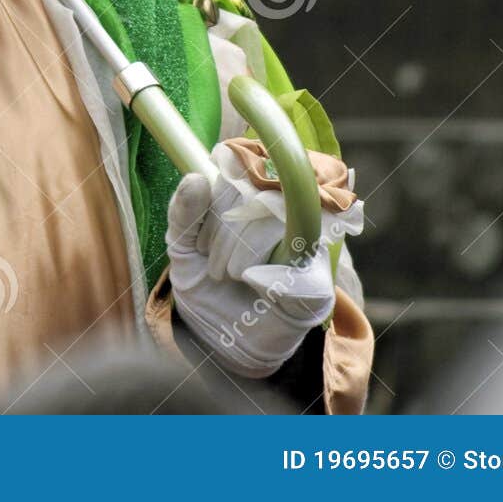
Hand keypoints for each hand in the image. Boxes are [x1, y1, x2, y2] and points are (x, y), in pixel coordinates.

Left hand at [165, 140, 363, 377]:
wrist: (222, 336)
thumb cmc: (205, 280)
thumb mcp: (182, 244)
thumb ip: (184, 212)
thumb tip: (195, 177)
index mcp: (257, 194)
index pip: (243, 165)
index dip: (217, 192)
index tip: (201, 230)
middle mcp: (288, 211)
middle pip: (260, 191)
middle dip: (224, 227)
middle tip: (212, 260)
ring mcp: (308, 245)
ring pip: (277, 222)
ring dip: (241, 251)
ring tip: (228, 273)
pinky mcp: (319, 283)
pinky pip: (299, 269)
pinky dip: (266, 275)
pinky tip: (253, 283)